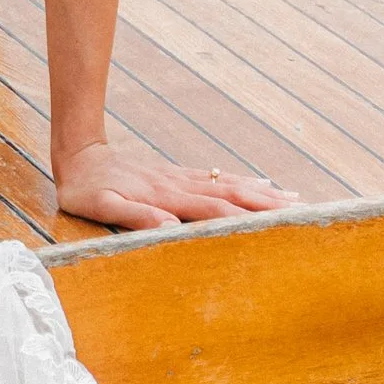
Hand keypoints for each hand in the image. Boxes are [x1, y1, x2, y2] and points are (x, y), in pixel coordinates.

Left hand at [53, 138, 296, 232]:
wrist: (79, 156)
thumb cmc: (87, 190)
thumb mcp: (102, 208)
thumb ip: (135, 216)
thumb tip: (169, 227)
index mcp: (167, 197)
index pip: (216, 208)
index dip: (247, 215)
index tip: (279, 221)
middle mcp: (180, 185)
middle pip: (233, 194)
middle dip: (268, 203)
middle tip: (303, 209)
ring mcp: (181, 178)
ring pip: (230, 184)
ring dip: (262, 192)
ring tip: (293, 197)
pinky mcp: (177, 175)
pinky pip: (218, 179)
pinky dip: (243, 182)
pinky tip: (259, 184)